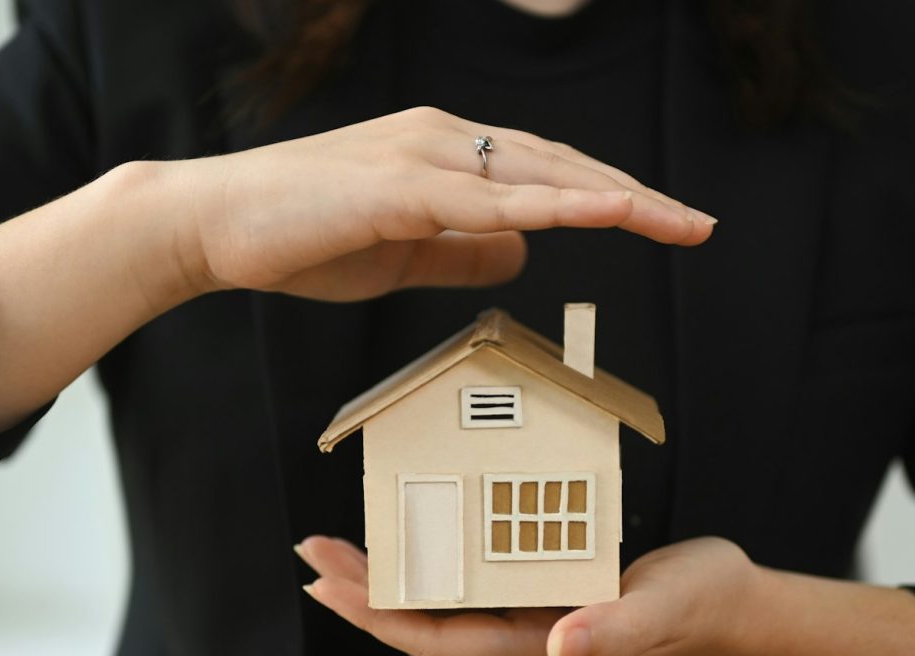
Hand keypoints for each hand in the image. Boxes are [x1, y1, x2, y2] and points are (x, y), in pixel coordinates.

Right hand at [161, 106, 714, 302]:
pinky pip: (488, 199)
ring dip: (613, 198)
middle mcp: (444, 141)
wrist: (213, 223)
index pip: (546, 172)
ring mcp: (422, 157)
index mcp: (445, 155)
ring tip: (675, 221)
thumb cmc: (298, 237)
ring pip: (538, 175)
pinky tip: (601, 216)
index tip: (665, 223)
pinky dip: (551, 206)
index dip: (609, 197)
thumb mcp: (400, 251)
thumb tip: (522, 256)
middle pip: (561, 165)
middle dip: (637, 197)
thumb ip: (461, 251)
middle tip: (701, 225)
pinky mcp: (397, 187)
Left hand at [296, 535, 760, 655]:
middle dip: (366, 602)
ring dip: (390, 594)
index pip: (445, 646)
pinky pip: (473, 605)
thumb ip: (614, 630)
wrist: (744, 621)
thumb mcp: (667, 609)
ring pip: (443, 624)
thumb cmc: (709, 611)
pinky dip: (433, 583)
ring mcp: (538, 644)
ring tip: (344, 560)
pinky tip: (417, 559)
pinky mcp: (549, 620)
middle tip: (315, 558)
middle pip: (427, 638)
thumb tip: (559, 648)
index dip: (384, 619)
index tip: (337, 585)